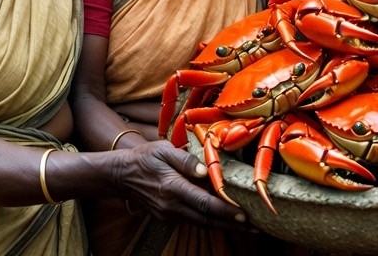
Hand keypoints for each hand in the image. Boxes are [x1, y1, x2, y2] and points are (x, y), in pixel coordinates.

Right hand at [118, 140, 247, 228]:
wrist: (120, 174)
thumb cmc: (144, 157)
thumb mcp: (163, 150)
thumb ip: (185, 160)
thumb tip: (205, 170)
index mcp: (172, 188)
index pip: (205, 204)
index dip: (226, 211)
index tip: (246, 215)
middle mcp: (171, 206)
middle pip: (207, 220)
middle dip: (233, 225)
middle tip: (257, 226)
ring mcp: (168, 214)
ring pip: (201, 224)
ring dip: (224, 225)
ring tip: (247, 225)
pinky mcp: (167, 217)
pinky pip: (193, 221)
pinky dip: (211, 221)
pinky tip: (225, 219)